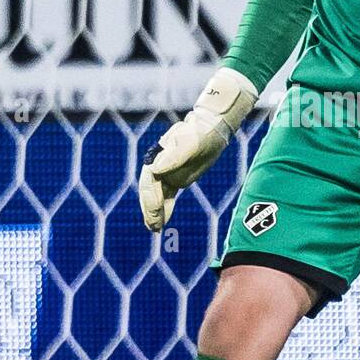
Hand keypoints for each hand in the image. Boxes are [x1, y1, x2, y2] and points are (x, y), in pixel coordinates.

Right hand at [138, 67, 257, 230]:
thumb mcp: (190, 144)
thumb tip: (155, 169)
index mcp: (158, 158)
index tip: (155, 211)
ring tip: (154, 229)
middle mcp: (158, 166)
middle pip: (149, 191)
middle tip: (153, 226)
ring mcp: (165, 173)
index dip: (150, 197)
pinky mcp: (174, 178)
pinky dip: (163, 209)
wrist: (209, 130)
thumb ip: (174, 156)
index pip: (150, 181)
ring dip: (154, 213)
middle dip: (150, 209)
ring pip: (155, 196)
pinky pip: (165, 196)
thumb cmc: (200, 134)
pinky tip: (163, 222)